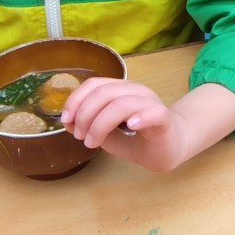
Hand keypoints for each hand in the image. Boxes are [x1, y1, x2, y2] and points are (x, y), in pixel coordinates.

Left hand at [62, 77, 184, 172]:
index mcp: (121, 91)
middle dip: (85, 114)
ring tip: (93, 142)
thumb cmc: (137, 140)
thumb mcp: (107, 134)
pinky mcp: (164, 118)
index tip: (66, 120)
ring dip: (100, 124)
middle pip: (105, 92)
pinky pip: (153, 112)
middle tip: (80, 136)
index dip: (76, 99)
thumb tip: (68, 121)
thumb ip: (89, 125)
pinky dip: (140, 117)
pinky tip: (131, 126)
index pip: (95, 84)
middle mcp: (136, 91)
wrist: (168, 150)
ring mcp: (151, 103)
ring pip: (122, 103)